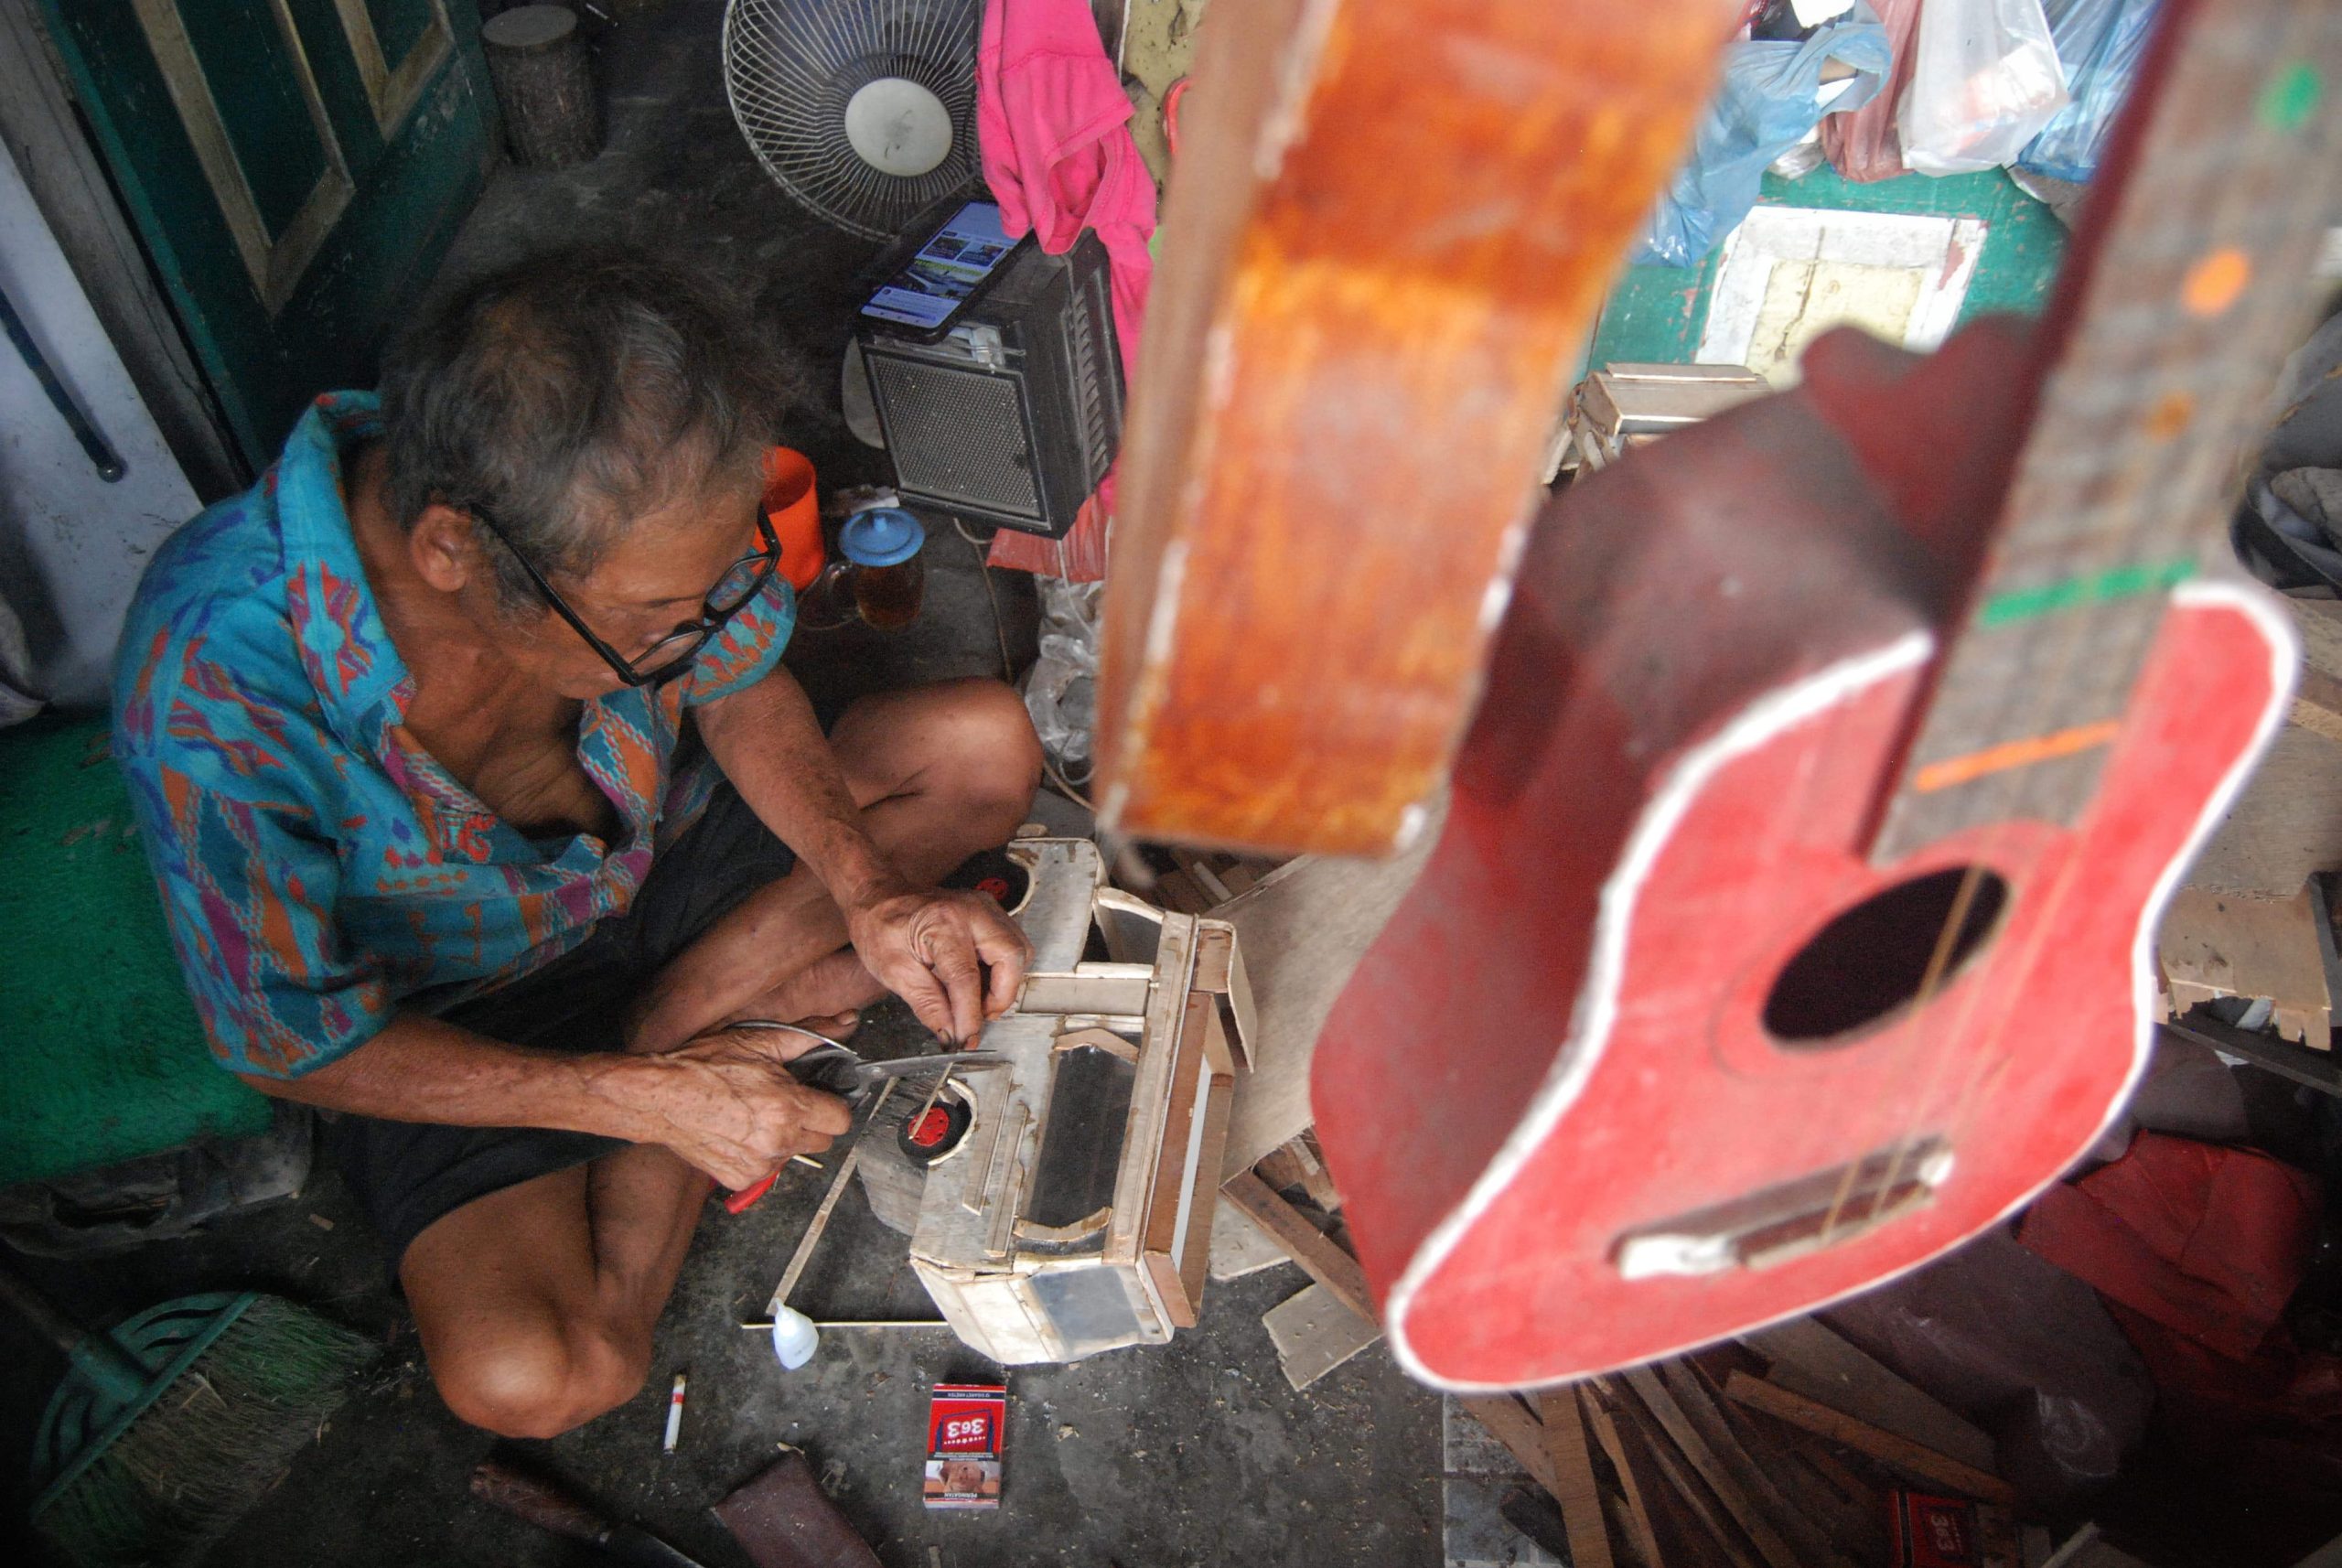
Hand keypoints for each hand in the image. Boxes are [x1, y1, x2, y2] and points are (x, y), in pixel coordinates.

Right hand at [615, 1027, 853, 1188]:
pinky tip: (739, 1134)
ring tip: (755, 1116)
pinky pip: (766, 1170)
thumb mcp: (757, 1041)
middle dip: (812, 1122)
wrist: (659, 1097)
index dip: (832, 1105)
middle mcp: (777, 1141)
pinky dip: (759, 1155)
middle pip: (823, 1140)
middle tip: (787, 1105)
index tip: (820, 1098)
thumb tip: (845, 1025)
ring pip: (793, 1154)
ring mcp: (759, 1165)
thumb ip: (808, 1036)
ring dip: (784, 1139)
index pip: (841, 1119)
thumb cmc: (703, 1066)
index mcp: (788, 1107)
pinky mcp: (740, 1179)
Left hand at [844, 883, 1030, 1042]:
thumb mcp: (894, 971)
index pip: (966, 978)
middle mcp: (971, 911)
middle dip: (1001, 996)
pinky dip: (1003, 969)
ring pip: (1019, 950)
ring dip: (1005, 983)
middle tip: (978, 1016)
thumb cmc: (880, 926)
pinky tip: (979, 980)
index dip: (969, 1015)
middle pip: (1011, 957)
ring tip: (977, 999)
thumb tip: (950, 1033)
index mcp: (941, 923)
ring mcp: (984, 908)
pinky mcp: (989, 913)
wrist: (880, 895)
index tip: (965, 1038)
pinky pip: (1011, 944)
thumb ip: (927, 1004)